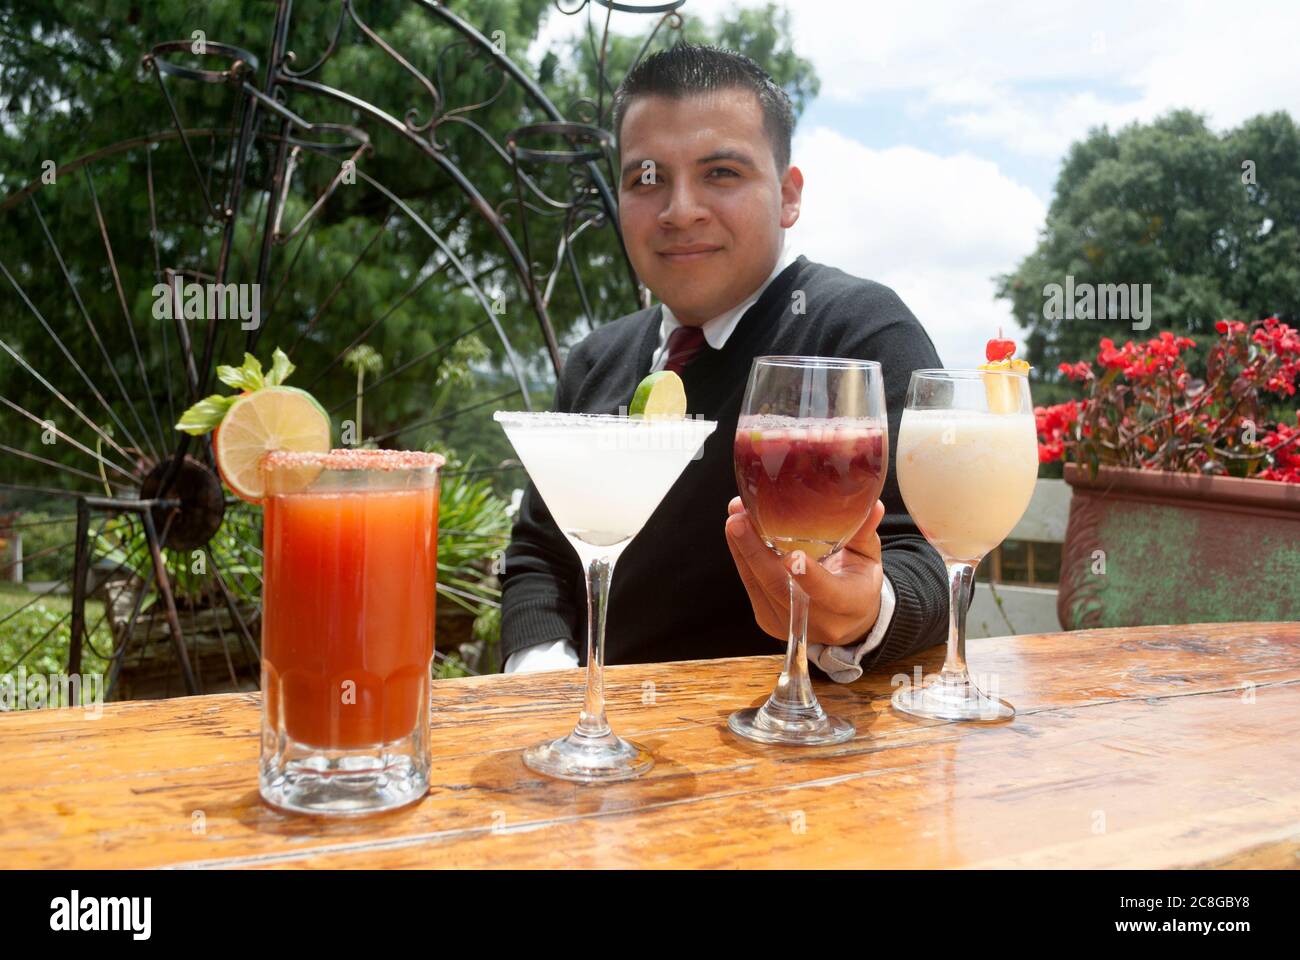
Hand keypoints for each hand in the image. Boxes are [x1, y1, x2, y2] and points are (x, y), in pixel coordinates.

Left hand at [724, 496, 885, 646]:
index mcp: (851, 604)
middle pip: (780, 589)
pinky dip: (742, 558)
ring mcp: (789, 623)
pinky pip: (751, 587)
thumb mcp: (868, 558)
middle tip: (739, 520)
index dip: (811, 578)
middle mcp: (819, 621)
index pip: (830, 594)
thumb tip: (872, 504)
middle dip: (755, 553)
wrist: (846, 620)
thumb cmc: (858, 581)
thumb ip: (864, 533)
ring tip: (735, 516)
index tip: (792, 557)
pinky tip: (737, 532)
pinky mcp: (768, 619)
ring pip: (759, 586)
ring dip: (742, 550)